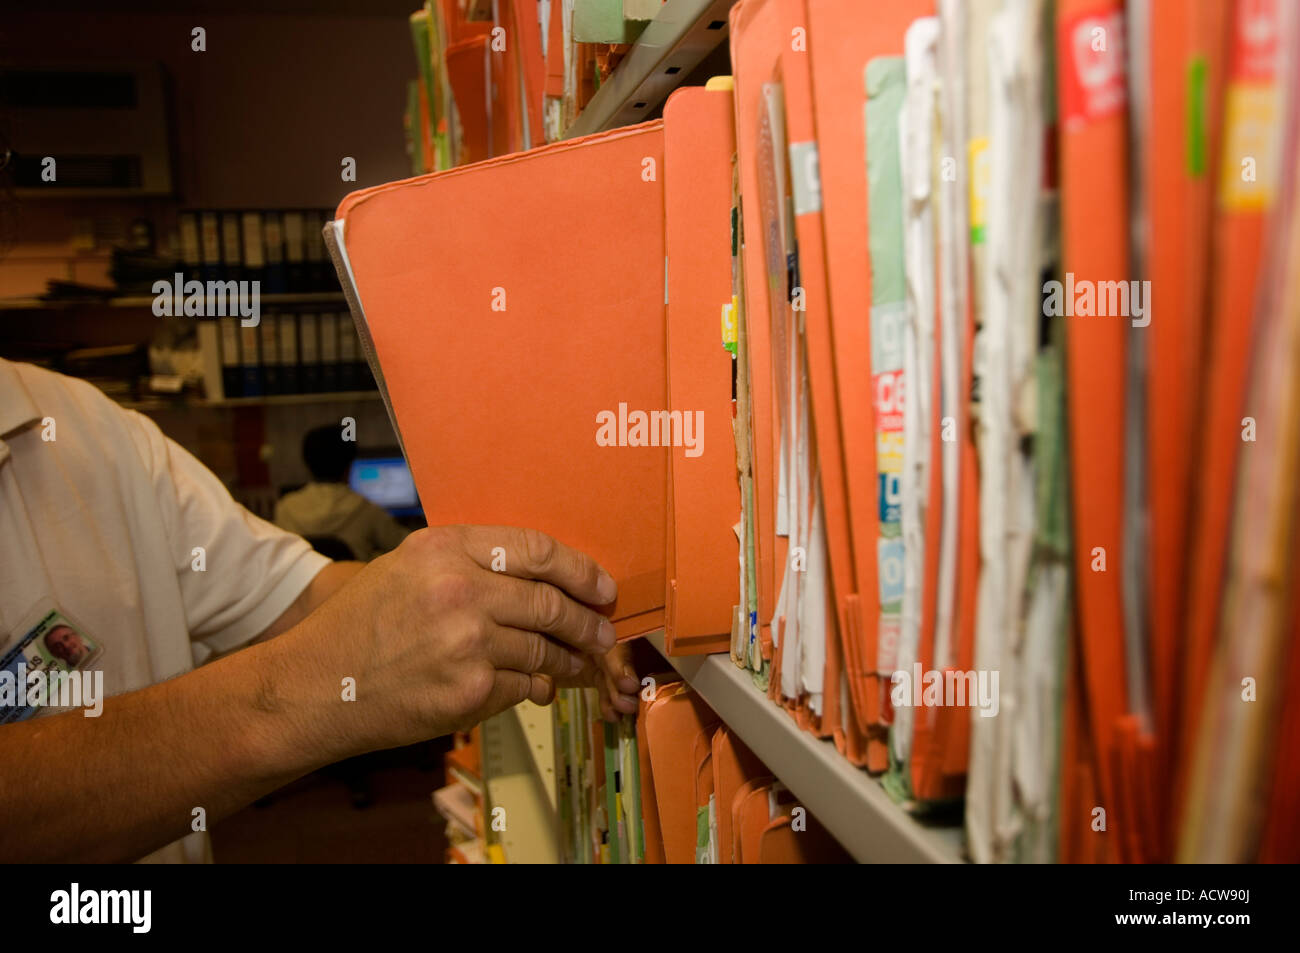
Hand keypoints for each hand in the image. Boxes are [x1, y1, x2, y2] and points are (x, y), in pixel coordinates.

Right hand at [280, 525, 629, 756]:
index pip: (538, 550)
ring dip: (569, 658)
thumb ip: (468, 563)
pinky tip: (539, 686)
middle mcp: (459, 589)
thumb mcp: (407, 567)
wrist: (316, 686)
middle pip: (550, 603)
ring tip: (578, 662)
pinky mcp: (469, 690)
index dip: (580, 570)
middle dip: (587, 622)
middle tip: (602, 630)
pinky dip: (537, 687)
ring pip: (544, 649)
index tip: (600, 586)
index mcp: (445, 548)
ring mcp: (467, 642)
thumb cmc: (359, 625)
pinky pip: (525, 686)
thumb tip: (539, 577)